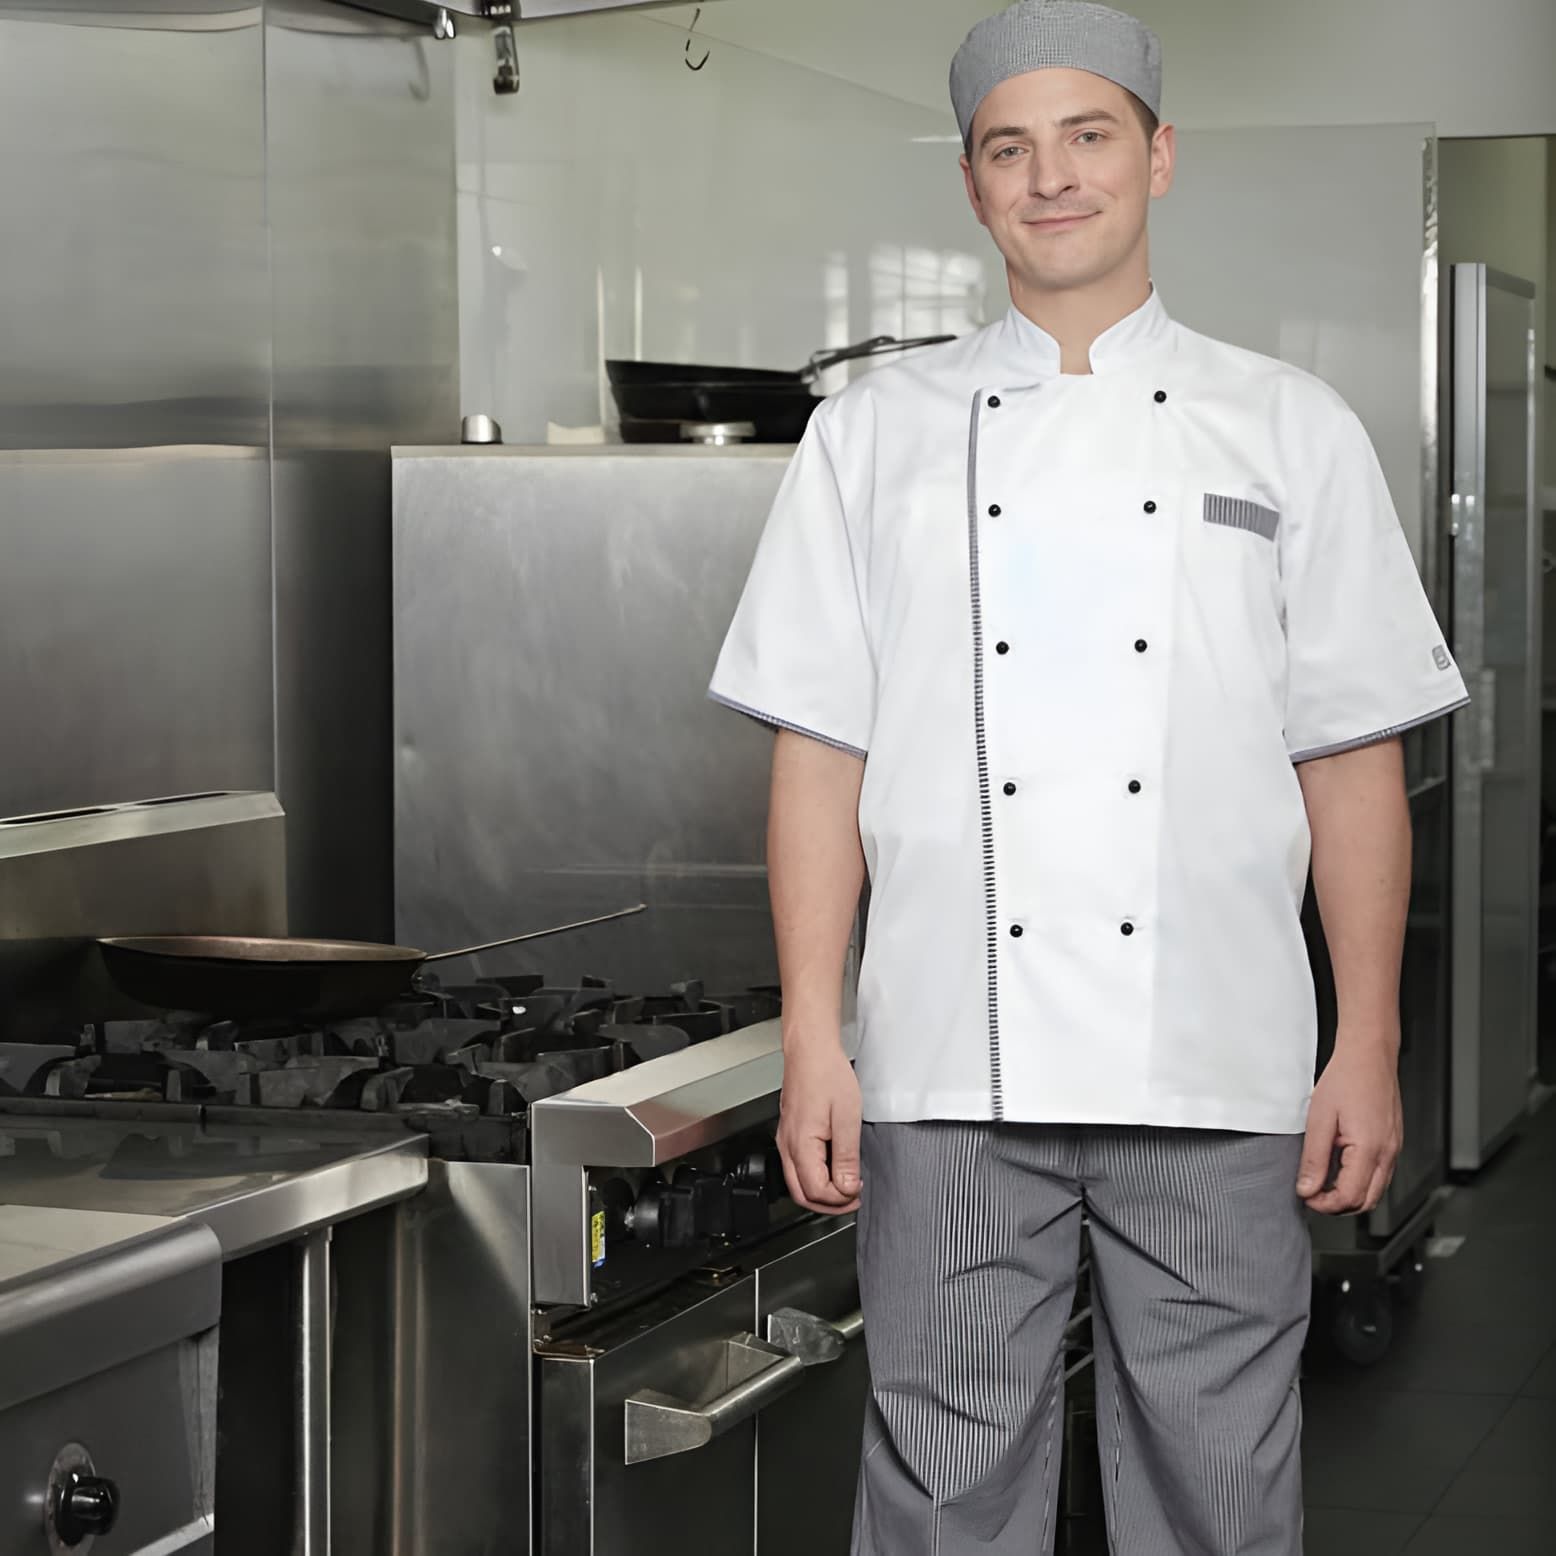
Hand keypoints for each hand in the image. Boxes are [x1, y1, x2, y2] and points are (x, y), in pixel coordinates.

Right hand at [777, 1031, 861, 1215]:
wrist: (810, 1050)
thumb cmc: (827, 1075)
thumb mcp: (847, 1118)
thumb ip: (846, 1157)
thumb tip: (847, 1187)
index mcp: (800, 1145)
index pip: (816, 1191)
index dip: (840, 1198)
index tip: (858, 1191)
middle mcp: (787, 1146)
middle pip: (802, 1194)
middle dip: (829, 1204)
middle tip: (852, 1200)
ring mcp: (785, 1139)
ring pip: (797, 1183)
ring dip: (821, 1193)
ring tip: (845, 1187)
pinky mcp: (789, 1133)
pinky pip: (797, 1167)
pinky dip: (814, 1177)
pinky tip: (832, 1170)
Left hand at [1297, 1036, 1403, 1214]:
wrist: (1369, 1055)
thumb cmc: (1346, 1078)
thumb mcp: (1319, 1119)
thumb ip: (1313, 1158)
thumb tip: (1307, 1188)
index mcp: (1369, 1149)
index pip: (1350, 1197)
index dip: (1325, 1204)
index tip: (1306, 1196)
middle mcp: (1388, 1153)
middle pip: (1366, 1202)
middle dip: (1338, 1205)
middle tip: (1313, 1193)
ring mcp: (1394, 1149)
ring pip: (1376, 1192)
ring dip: (1350, 1195)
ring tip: (1323, 1181)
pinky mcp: (1393, 1142)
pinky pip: (1380, 1175)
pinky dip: (1361, 1181)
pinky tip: (1340, 1168)